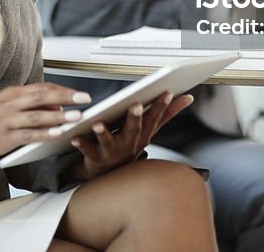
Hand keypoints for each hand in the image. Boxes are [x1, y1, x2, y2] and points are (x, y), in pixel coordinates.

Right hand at [0, 83, 90, 161]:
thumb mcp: (6, 107)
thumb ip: (29, 106)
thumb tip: (56, 107)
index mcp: (12, 93)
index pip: (42, 88)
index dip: (62, 90)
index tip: (79, 93)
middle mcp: (10, 103)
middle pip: (43, 96)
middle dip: (66, 96)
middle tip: (85, 98)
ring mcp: (7, 120)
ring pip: (38, 115)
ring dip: (59, 115)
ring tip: (76, 116)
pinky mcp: (4, 137)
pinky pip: (28, 134)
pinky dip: (44, 133)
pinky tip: (57, 134)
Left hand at [69, 91, 193, 179]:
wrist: (111, 172)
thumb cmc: (131, 144)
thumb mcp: (151, 129)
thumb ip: (169, 113)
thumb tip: (188, 97)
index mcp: (142, 134)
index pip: (153, 118)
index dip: (160, 106)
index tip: (166, 92)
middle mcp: (129, 143)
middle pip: (133, 130)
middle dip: (135, 118)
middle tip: (136, 105)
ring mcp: (112, 151)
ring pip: (108, 141)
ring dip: (103, 133)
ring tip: (97, 124)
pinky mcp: (94, 157)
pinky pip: (86, 150)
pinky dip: (81, 143)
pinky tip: (74, 137)